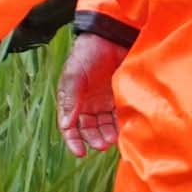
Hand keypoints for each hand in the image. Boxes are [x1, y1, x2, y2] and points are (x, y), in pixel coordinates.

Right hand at [56, 31, 124, 156]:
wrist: (111, 38)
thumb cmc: (87, 55)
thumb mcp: (74, 76)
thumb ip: (70, 100)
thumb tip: (66, 125)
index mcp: (72, 100)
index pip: (69, 126)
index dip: (73, 140)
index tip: (81, 152)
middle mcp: (87, 103)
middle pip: (88, 129)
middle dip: (94, 139)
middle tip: (103, 144)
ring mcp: (104, 101)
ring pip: (105, 125)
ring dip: (108, 134)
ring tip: (115, 139)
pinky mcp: (120, 97)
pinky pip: (119, 116)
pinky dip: (121, 125)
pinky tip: (125, 129)